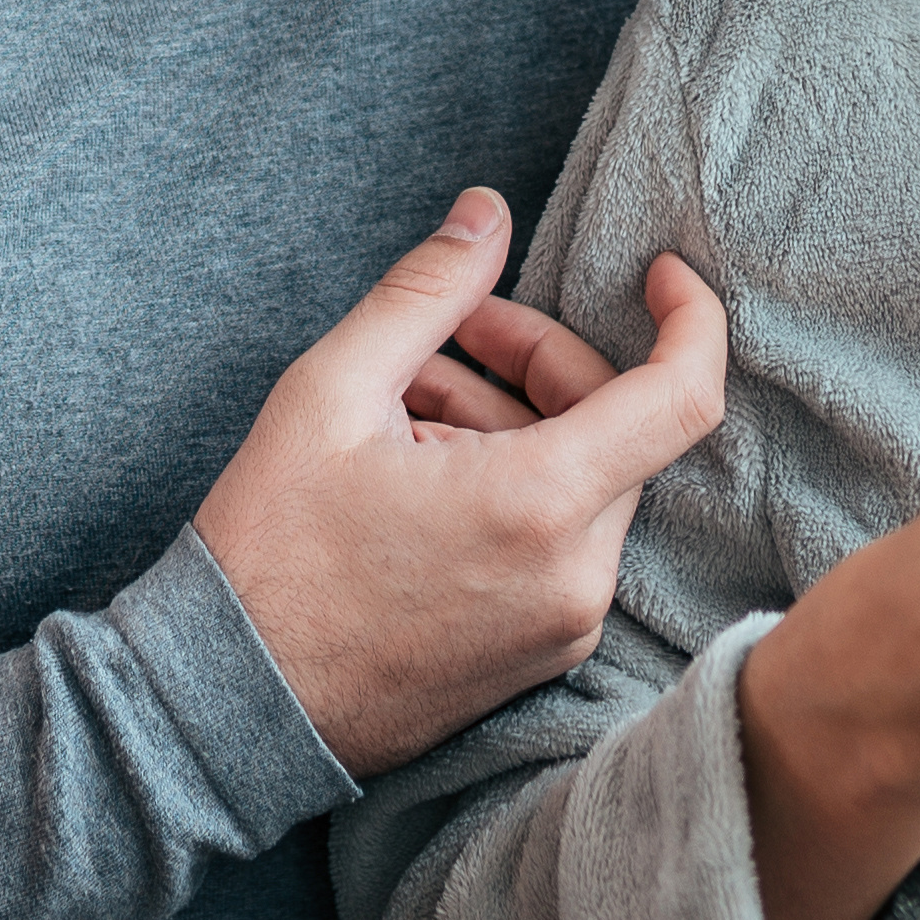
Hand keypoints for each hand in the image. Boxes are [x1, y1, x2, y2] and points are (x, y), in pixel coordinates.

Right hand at [193, 189, 727, 776]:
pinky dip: (512, 489)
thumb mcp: (330, 392)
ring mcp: (564, 627)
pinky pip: (560, 544)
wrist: (230, 706)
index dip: (689, 317)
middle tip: (448, 337)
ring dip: (515, 425)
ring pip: (584, 484)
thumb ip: (426, 290)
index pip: (682, 396)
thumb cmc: (270, 550)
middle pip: (616, 429)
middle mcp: (575, 577)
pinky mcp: (541, 656)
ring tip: (406, 407)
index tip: (659, 273)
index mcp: (539, 507)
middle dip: (539, 363)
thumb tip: (488, 213)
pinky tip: (420, 473)